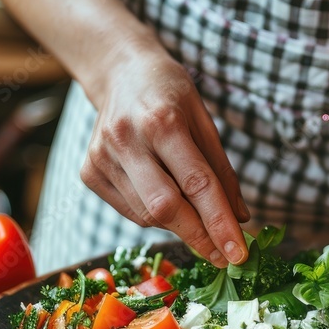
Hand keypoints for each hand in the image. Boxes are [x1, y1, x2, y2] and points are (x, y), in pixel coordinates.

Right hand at [81, 46, 249, 267]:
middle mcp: (126, 139)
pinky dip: (155, 216)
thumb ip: (222, 171)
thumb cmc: (170, 96)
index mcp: (162, 120)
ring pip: (147, 215)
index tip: (238, 255)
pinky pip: (130, 212)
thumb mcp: (204, 121)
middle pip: (166, 207)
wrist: (120, 72)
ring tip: (195, 215)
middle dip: (199, 237)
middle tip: (224, 257)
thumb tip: (239, 219)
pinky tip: (165, 198)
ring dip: (179, 225)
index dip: (219, 223)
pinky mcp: (89, 172)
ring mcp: (102, 157)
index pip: (196, 183)